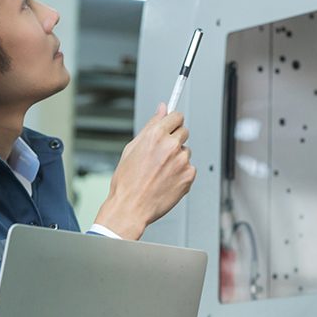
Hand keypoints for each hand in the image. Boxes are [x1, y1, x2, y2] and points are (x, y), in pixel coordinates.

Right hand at [94, 103, 196, 239]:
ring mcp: (182, 161)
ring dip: (177, 158)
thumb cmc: (127, 181)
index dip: (173, 122)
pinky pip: (189, 168)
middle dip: (175, 139)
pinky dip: (181, 173)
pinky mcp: (189, 176)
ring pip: (186, 151)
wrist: (130, 208)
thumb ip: (151, 125)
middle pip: (184, 131)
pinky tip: (167, 181)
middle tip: (162, 154)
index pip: (176, 116)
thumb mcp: (132, 148)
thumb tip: (162, 108)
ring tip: (161, 171)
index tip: (172, 126)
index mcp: (155, 135)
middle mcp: (171, 145)